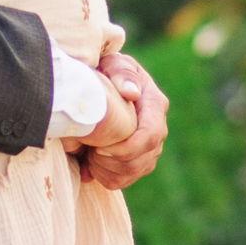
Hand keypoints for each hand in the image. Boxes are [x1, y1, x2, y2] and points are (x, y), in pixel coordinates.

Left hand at [76, 51, 167, 191]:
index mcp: (154, 105)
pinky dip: (103, 176)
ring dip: (107, 169)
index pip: (151, 135)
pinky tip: (90, 162)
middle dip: (114, 161)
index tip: (100, 147)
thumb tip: (132, 93)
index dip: (128, 148)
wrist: (99, 84)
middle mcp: (156, 129)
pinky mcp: (136, 160)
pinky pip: (123, 180)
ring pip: (133, 172)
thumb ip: (122, 74)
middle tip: (90, 150)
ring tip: (89, 153)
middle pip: (143, 159)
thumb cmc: (106, 70)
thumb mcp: (113, 64)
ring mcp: (149, 147)